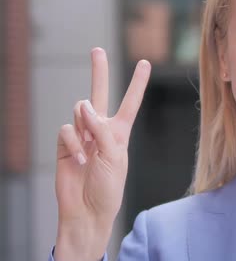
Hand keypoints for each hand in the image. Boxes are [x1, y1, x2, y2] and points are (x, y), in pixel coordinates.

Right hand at [54, 48, 150, 260]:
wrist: (87, 211)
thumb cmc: (108, 187)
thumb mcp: (114, 157)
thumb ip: (102, 129)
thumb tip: (85, 105)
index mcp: (120, 132)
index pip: (130, 102)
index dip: (137, 83)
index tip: (145, 63)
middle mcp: (101, 129)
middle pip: (99, 93)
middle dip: (98, 71)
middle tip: (97, 49)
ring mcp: (81, 135)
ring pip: (80, 110)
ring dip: (85, 126)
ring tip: (90, 149)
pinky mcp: (65, 144)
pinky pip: (66, 129)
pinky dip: (73, 143)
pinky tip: (80, 159)